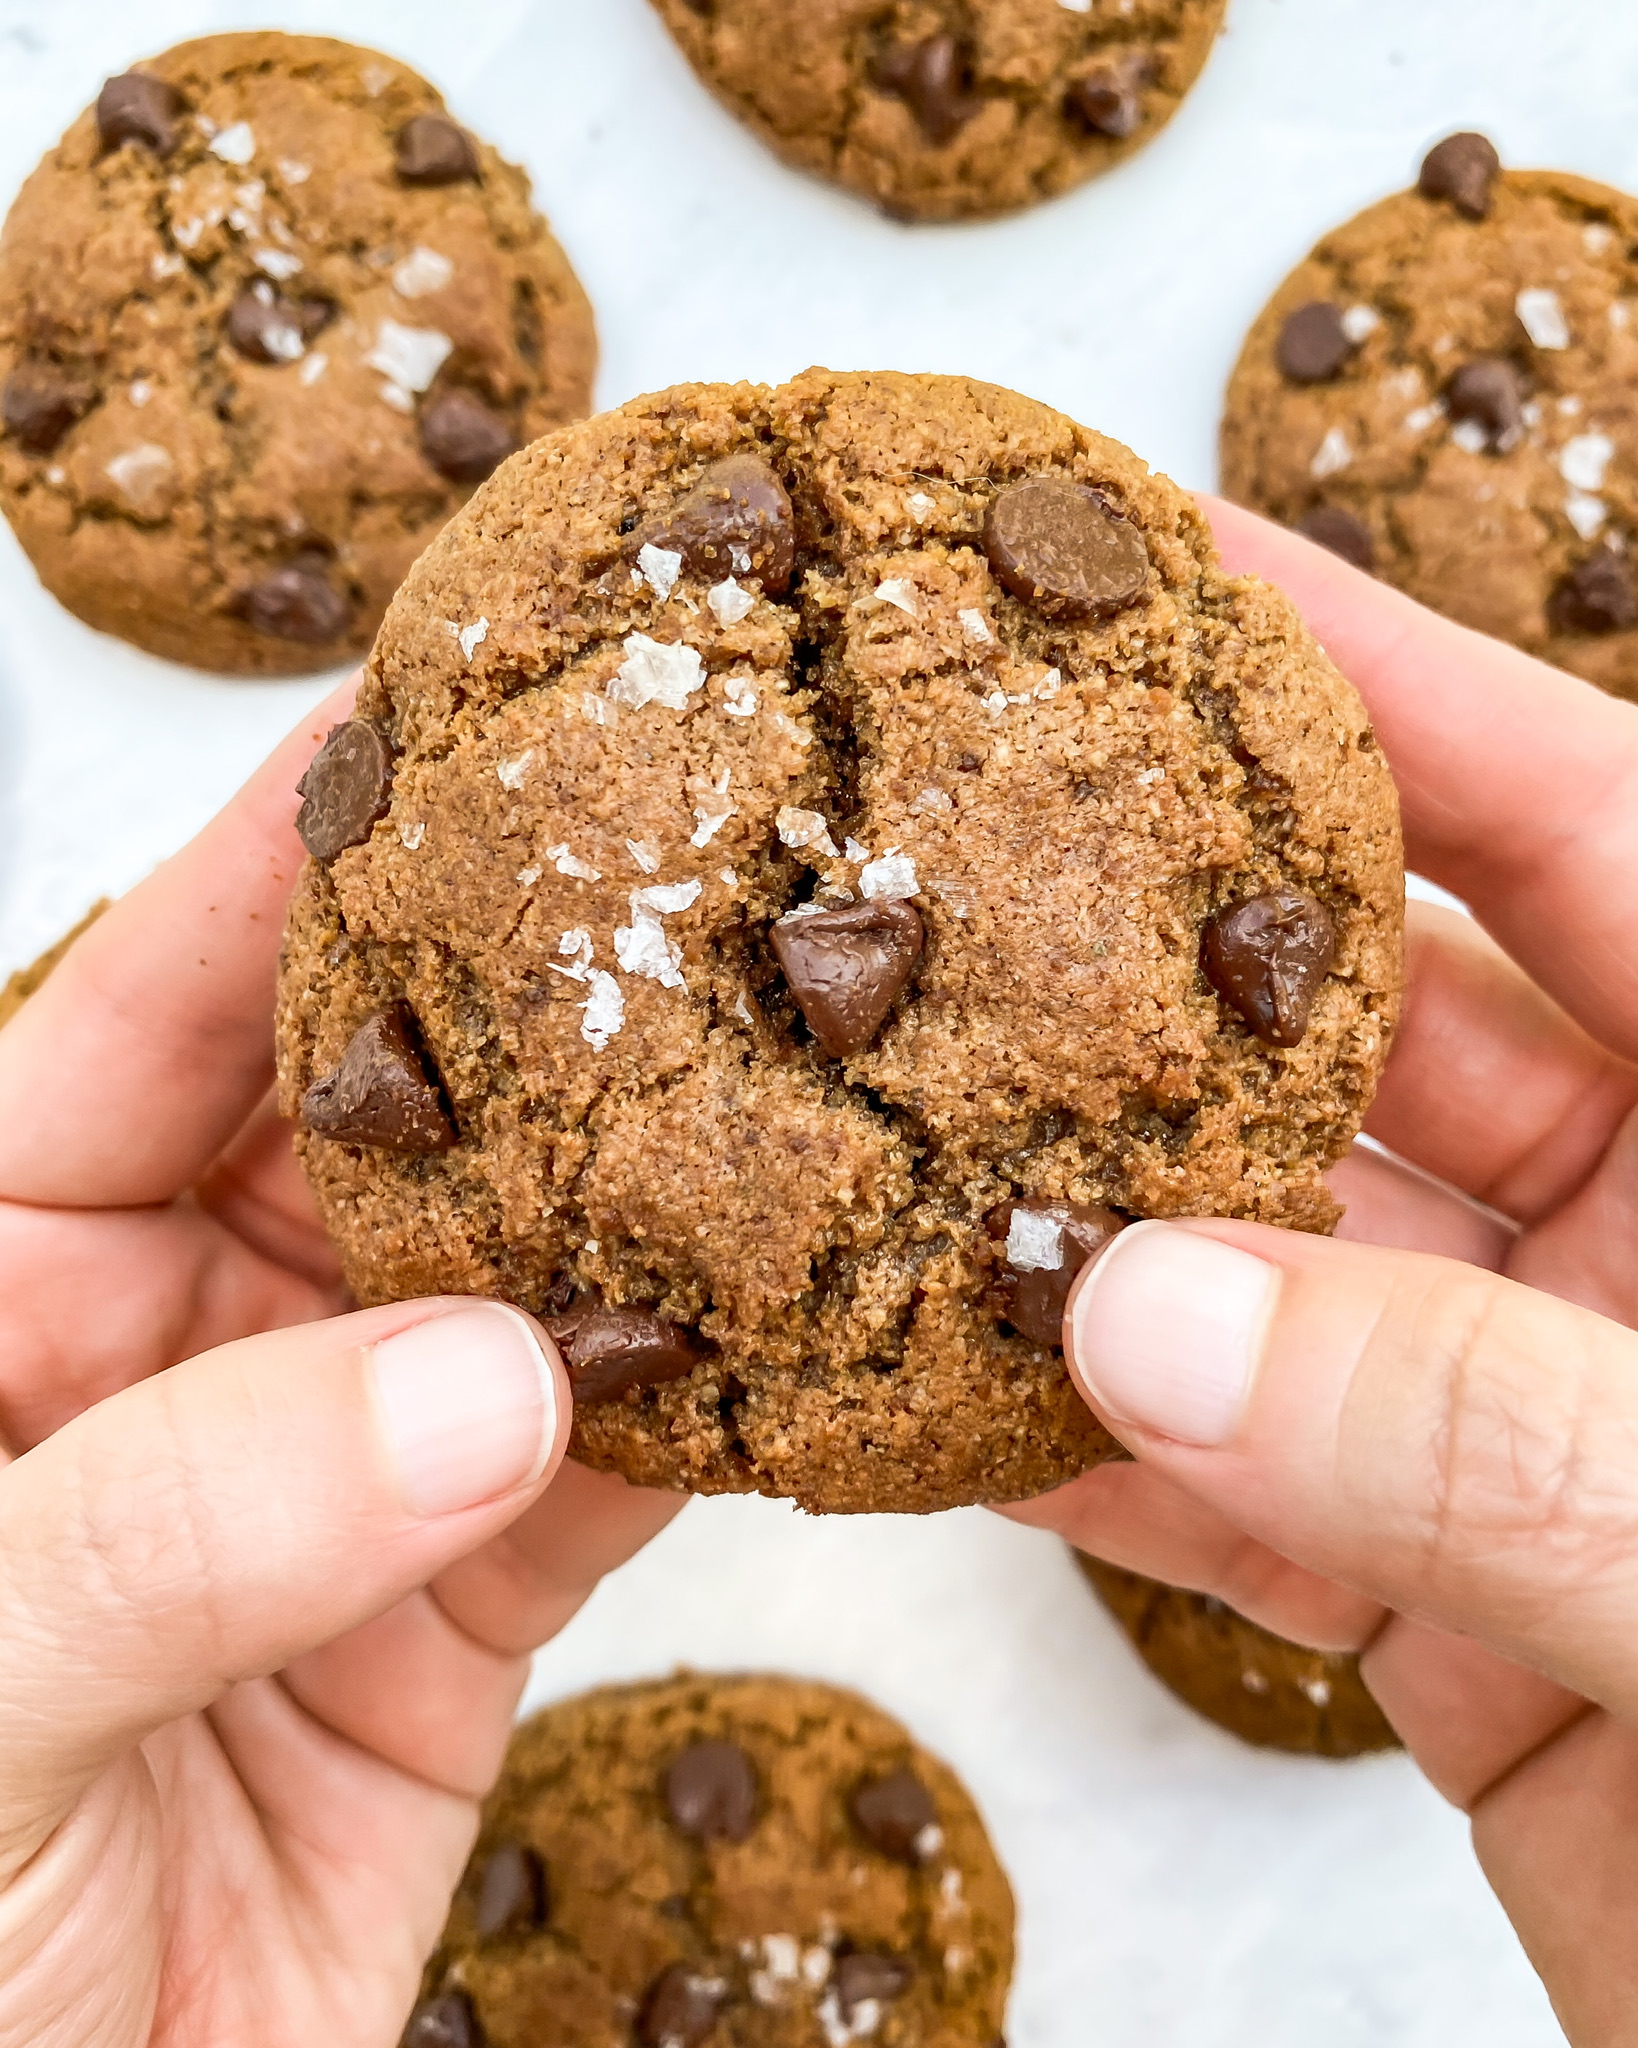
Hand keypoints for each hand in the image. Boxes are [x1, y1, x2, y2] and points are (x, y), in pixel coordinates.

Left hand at [0, 686, 678, 2047]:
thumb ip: (176, 1518)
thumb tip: (482, 1383)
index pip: (147, 1001)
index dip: (292, 845)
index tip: (447, 697)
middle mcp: (165, 1338)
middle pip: (373, 1111)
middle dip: (528, 991)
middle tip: (696, 842)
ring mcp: (327, 1469)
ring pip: (514, 1281)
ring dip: (645, 1196)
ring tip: (799, 1052)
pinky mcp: (450, 1618)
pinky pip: (600, 1473)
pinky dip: (702, 1404)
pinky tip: (807, 1323)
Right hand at [1011, 503, 1637, 2046]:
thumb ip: (1482, 1432)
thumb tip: (1134, 1306)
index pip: (1590, 825)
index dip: (1375, 676)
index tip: (1156, 569)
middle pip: (1382, 1036)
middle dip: (1162, 960)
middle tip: (940, 858)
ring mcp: (1562, 1430)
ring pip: (1278, 1277)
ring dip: (1090, 1233)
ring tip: (879, 1140)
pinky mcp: (1471, 1614)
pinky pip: (1247, 1496)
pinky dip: (1098, 1461)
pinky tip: (932, 1411)